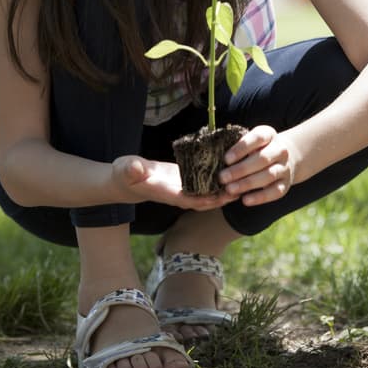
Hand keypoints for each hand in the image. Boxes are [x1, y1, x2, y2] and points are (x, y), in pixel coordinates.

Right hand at [111, 155, 235, 209]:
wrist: (126, 179)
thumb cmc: (124, 174)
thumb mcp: (125, 170)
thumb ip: (131, 170)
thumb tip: (136, 168)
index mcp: (166, 193)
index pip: (188, 199)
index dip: (204, 199)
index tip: (220, 196)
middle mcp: (178, 193)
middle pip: (203, 199)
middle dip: (221, 197)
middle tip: (240, 189)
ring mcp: (182, 187)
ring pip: (207, 191)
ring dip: (223, 189)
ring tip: (243, 181)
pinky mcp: (185, 179)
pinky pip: (204, 181)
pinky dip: (216, 177)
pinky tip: (230, 167)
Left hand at [218, 125, 300, 205]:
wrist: (285, 157)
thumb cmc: (258, 149)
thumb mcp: (250, 141)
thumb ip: (237, 146)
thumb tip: (214, 157)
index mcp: (269, 135)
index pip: (257, 138)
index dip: (241, 148)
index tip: (226, 159)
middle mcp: (280, 150)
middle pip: (262, 159)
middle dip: (240, 169)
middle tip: (222, 178)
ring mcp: (285, 168)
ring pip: (268, 175)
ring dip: (247, 183)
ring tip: (229, 189)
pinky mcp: (285, 184)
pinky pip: (275, 192)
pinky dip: (260, 197)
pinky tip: (245, 200)